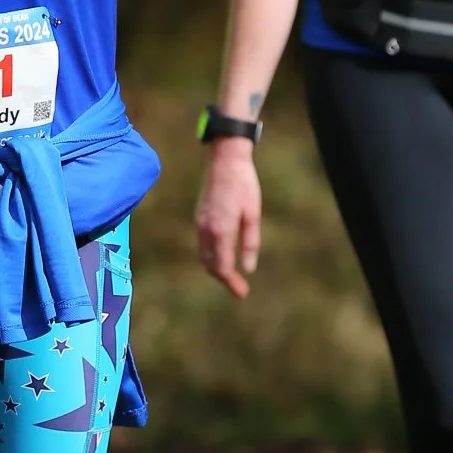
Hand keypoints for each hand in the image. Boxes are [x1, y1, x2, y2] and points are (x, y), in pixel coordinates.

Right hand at [195, 142, 262, 299]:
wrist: (225, 159)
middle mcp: (206, 229)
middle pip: (210, 265)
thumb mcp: (253, 214)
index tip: (243, 293)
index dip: (231, 283)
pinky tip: (224, 257)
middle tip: (240, 290)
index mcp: (221, 229)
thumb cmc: (244, 185)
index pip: (221, 266)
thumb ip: (250, 242)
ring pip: (204, 255)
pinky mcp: (200, 216)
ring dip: (216, 269)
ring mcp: (200, 222)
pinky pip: (203, 245)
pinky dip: (212, 257)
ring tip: (233, 277)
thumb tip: (248, 268)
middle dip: (223, 279)